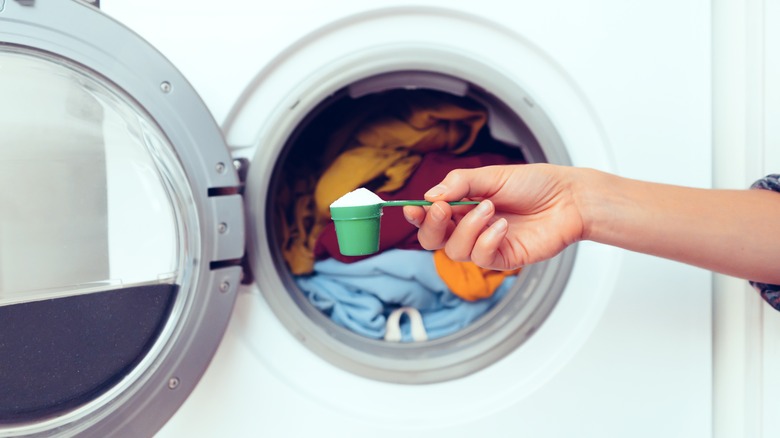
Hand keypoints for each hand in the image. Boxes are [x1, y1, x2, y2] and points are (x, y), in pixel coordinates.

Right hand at [403, 163, 585, 269]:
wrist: (568, 198)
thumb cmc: (534, 184)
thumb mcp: (491, 175)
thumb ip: (459, 184)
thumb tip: (430, 197)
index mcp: (462, 206)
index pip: (430, 218)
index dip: (417, 216)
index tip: (412, 208)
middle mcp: (469, 227)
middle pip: (433, 240)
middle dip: (432, 226)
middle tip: (443, 209)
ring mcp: (485, 245)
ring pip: (455, 250)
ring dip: (468, 228)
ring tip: (491, 209)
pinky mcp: (503, 259)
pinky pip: (481, 258)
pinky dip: (487, 241)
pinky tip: (503, 226)